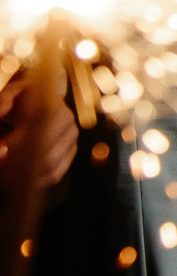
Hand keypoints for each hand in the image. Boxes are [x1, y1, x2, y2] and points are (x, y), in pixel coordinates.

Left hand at [0, 75, 76, 195]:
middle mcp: (69, 127)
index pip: (40, 133)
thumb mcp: (12, 93)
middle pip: (46, 156)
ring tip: (3, 171)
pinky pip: (54, 176)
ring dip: (23, 176)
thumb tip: (1, 112)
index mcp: (57, 110)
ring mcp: (72, 143)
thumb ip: (4, 100)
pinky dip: (33, 182)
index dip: (18, 145)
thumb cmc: (24, 99)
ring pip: (49, 169)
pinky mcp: (69, 156)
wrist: (42, 103)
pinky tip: (15, 177)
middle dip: (17, 165)